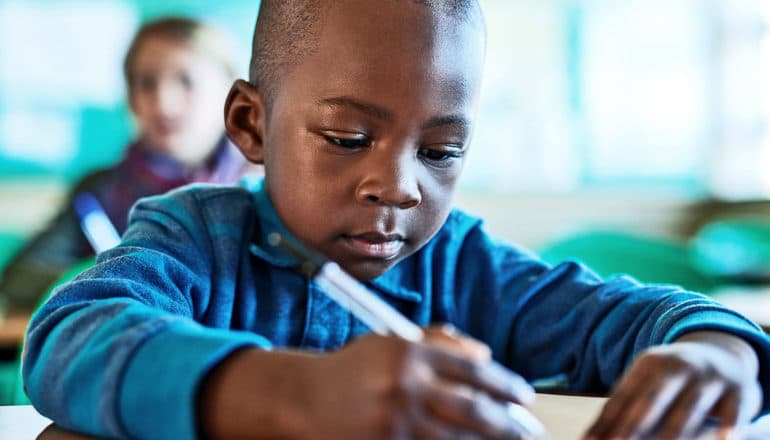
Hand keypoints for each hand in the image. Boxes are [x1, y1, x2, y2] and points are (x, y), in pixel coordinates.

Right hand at [301, 325, 535, 438]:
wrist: (305, 400)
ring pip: (458, 436)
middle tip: (529, 428)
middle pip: (472, 406)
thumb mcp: (391, 342)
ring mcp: (396, 421)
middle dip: (508, 421)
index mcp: (408, 352)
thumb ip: (438, 341)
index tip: (524, 395)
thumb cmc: (355, 369)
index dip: (505, 383)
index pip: (472, 367)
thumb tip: (486, 354)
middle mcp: (404, 385)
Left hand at [584, 331, 761, 439]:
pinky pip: (732, 410)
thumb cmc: (672, 378)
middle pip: (653, 398)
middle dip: (634, 423)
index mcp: (648, 364)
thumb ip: (622, 407)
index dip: (608, 419)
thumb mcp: (647, 382)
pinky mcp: (737, 391)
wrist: (722, 353)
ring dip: (674, 430)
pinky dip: (728, 425)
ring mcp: (708, 377)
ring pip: (689, 406)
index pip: (624, 395)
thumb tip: (590, 436)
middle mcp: (678, 366)